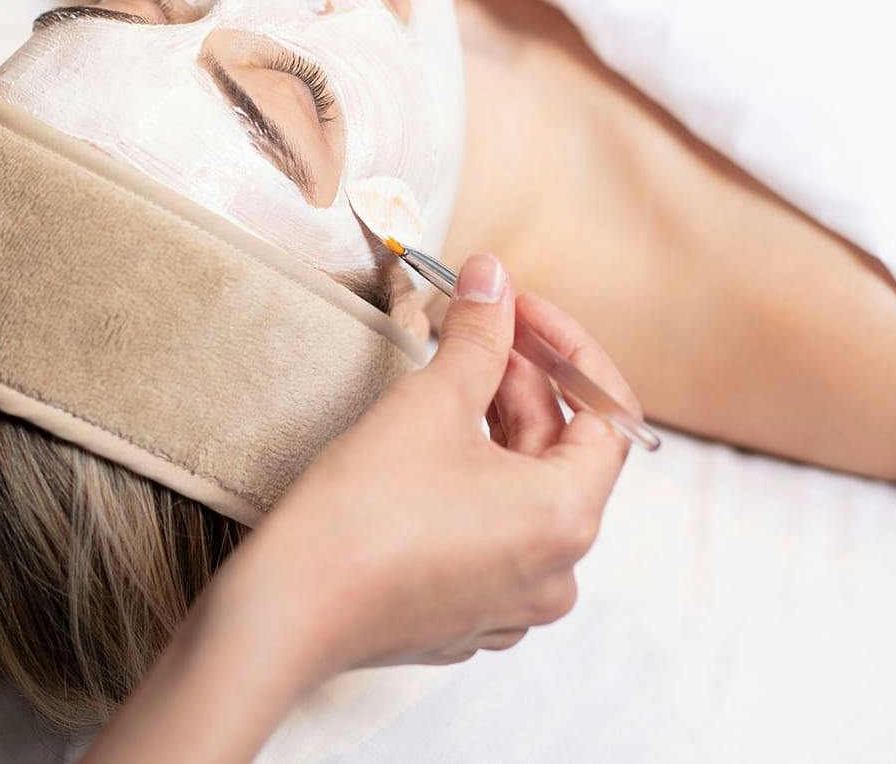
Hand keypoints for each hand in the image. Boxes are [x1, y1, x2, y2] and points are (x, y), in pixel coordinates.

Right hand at [245, 253, 634, 674]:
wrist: (288, 607)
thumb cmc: (363, 514)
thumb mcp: (432, 402)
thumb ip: (478, 335)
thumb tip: (494, 279)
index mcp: (567, 518)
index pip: (607, 414)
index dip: (568, 348)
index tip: (522, 309)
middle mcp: (556, 571)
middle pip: (560, 451)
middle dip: (521, 381)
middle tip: (473, 326)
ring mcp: (512, 602)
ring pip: (523, 493)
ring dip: (494, 429)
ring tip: (447, 379)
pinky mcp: (466, 616)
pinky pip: (492, 535)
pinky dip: (472, 483)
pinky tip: (427, 448)